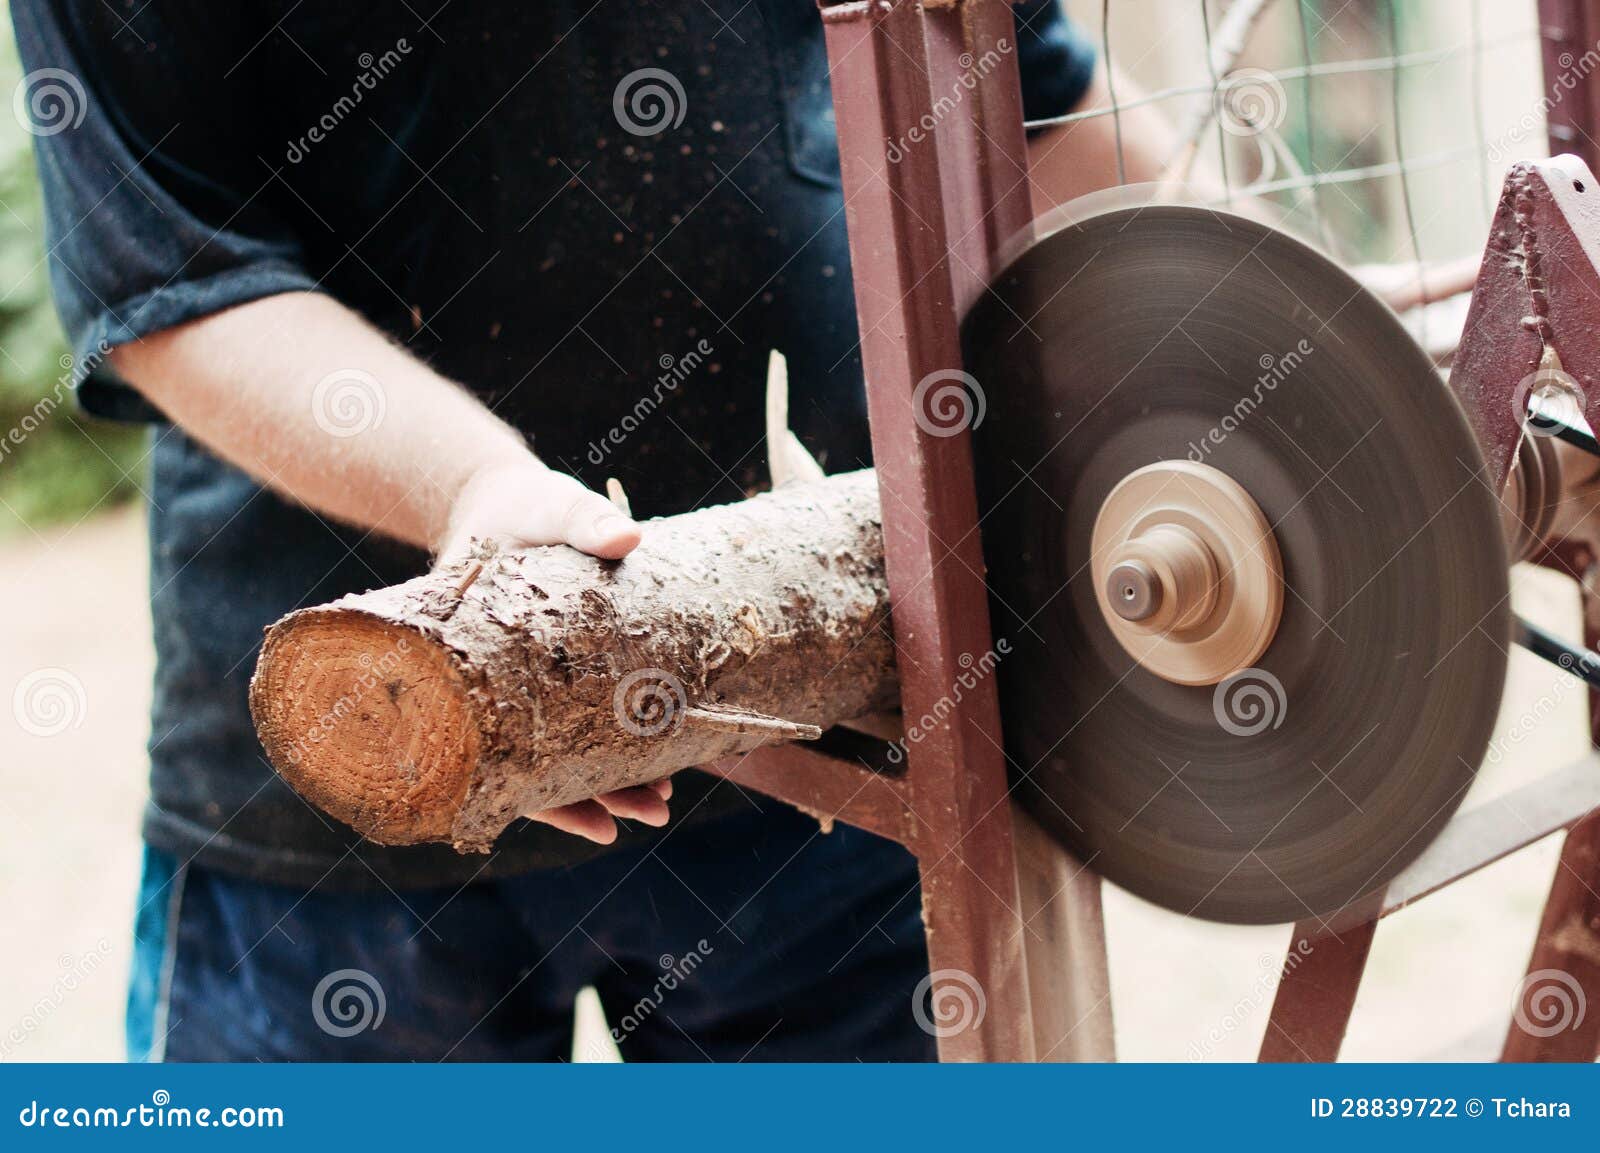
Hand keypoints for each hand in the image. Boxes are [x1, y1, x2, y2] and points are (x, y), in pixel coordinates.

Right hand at [437, 460, 669, 842]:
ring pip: (553, 757)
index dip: (552, 800)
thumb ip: (582, 519)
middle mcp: (489, 691)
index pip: (505, 755)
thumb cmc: (519, 508)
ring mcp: (515, 689)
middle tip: (654, 814)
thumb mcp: (547, 507)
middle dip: (594, 800)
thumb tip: (629, 538)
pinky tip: (649, 771)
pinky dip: (605, 749)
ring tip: (660, 805)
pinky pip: (570, 726)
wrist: (498, 500)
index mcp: (471, 665)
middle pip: (535, 771)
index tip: (602, 825)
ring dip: (606, 783)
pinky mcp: (543, 680)